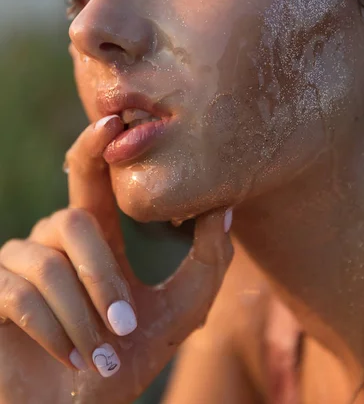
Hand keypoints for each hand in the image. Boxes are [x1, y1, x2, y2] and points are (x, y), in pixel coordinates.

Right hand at [0, 115, 232, 403]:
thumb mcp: (175, 316)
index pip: (90, 176)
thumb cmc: (119, 363)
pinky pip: (17, 294)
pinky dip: (51, 332)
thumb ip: (205, 266)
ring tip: (97, 357)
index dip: (96, 144)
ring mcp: (16, 265)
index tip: (114, 119)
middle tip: (125, 328)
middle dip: (101, 277)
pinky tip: (67, 360)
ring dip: (80, 315)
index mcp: (92, 238)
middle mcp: (51, 241)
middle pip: (74, 221)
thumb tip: (223, 208)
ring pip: (47, 262)